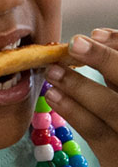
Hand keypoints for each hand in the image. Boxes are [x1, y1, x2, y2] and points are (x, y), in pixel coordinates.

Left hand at [43, 29, 117, 166]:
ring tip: (54, 72)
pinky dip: (75, 111)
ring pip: (113, 108)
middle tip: (75, 43)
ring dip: (81, 86)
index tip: (96, 33)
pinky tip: (55, 97)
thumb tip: (94, 39)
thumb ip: (114, 79)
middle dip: (105, 59)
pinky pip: (98, 133)